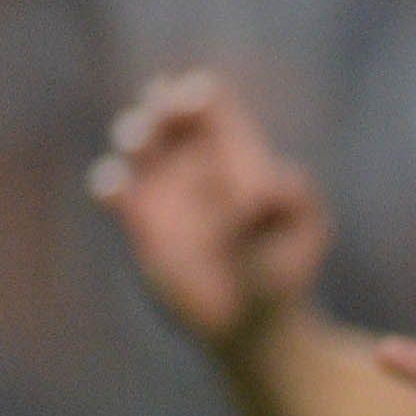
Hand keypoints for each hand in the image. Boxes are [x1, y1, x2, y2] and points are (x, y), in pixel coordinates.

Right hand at [90, 71, 331, 349]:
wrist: (258, 320)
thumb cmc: (288, 267)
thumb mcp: (304, 229)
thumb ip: (293, 200)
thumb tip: (260, 189)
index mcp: (237, 152)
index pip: (211, 105)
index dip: (199, 95)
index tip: (197, 99)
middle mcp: (196, 163)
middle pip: (167, 113)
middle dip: (162, 104)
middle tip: (168, 110)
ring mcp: (165, 190)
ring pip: (138, 143)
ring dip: (136, 133)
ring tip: (143, 140)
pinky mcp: (141, 222)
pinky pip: (113, 189)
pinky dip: (110, 182)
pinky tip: (120, 189)